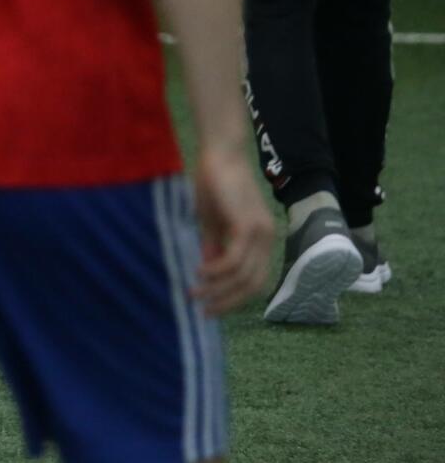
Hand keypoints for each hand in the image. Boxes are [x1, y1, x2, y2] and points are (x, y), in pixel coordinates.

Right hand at [189, 143, 275, 315]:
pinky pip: (234, 259)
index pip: (255, 281)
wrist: (220, 152)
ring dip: (218, 289)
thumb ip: (214, 244)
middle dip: (228, 301)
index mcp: (261, 239)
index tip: (211, 307)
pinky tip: (199, 272)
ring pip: (243, 276)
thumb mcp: (212, 220)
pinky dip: (216, 271)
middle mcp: (267, 239)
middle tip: (203, 310)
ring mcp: (259, 233)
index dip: (235, 298)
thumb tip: (209, 269)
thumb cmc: (214, 182)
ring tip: (194, 292)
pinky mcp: (247, 226)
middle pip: (252, 285)